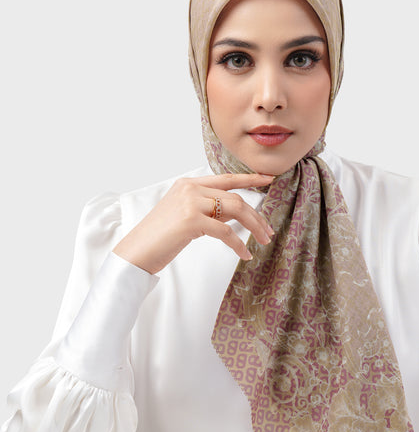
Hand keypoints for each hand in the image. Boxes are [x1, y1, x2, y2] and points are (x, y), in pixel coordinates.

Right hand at [113, 172, 273, 273]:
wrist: (136, 251)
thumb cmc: (160, 238)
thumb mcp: (186, 217)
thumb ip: (208, 211)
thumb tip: (235, 216)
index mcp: (188, 184)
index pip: (226, 178)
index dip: (249, 179)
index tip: (268, 178)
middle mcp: (190, 188)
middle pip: (235, 198)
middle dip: (256, 215)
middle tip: (268, 232)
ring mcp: (190, 202)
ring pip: (235, 210)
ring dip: (253, 226)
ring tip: (263, 241)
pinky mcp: (191, 220)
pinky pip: (226, 232)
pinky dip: (239, 244)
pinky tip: (245, 254)